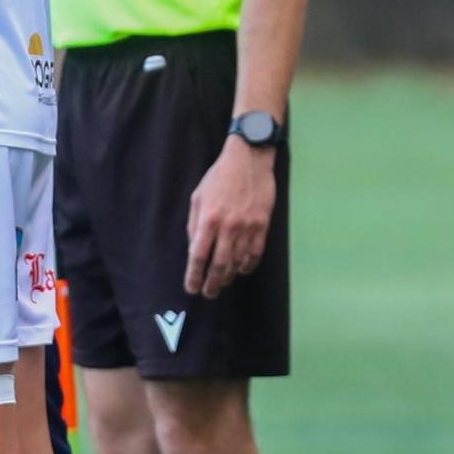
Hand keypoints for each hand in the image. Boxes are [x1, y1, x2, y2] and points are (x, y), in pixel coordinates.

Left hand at [184, 135, 275, 298]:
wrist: (249, 159)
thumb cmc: (219, 177)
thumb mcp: (198, 197)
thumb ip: (195, 225)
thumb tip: (194, 250)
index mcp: (208, 218)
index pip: (198, 256)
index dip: (193, 276)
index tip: (191, 288)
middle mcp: (228, 226)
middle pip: (219, 265)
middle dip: (212, 284)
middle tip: (208, 293)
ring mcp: (247, 227)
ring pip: (237, 263)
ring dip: (228, 277)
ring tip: (222, 283)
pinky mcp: (262, 225)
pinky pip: (255, 254)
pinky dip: (248, 266)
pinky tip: (241, 270)